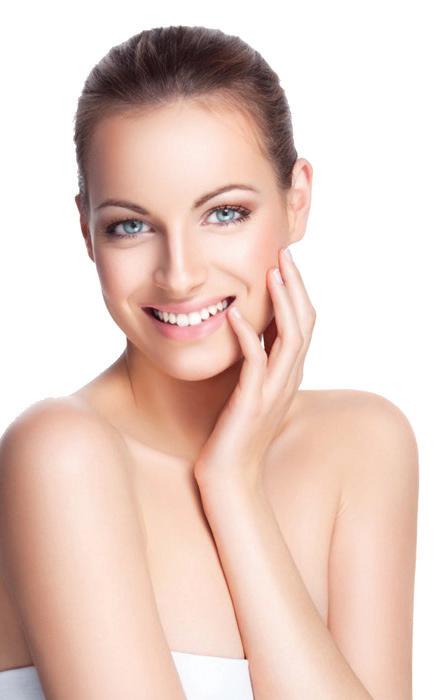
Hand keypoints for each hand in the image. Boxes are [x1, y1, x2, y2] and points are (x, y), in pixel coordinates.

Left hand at [193, 246, 316, 491]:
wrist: (230, 479)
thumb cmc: (234, 435)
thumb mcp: (251, 393)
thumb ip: (258, 367)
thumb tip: (251, 337)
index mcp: (288, 374)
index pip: (303, 323)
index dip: (297, 291)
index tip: (284, 261)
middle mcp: (288, 379)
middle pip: (305, 322)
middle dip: (295, 285)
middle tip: (283, 253)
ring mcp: (273, 390)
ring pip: (291, 337)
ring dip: (282, 302)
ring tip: (271, 272)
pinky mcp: (252, 402)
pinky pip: (255, 361)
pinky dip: (247, 334)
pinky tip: (234, 313)